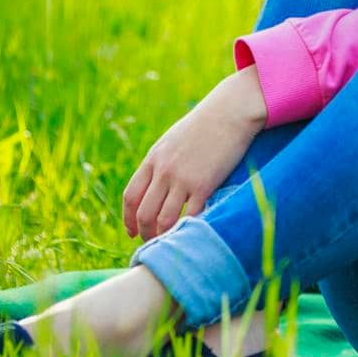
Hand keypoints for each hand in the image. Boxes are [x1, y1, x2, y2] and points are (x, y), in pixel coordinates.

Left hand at [122, 66, 267, 240]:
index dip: (128, 219)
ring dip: (164, 236)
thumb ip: (162, 162)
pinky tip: (191, 234)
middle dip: (145, 234)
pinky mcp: (204, 185)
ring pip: (163, 220)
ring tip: (170, 243)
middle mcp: (163, 171)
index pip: (131, 196)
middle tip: (152, 244)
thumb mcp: (173, 140)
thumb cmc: (205, 125)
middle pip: (144, 213)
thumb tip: (156, 184)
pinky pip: (190, 216)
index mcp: (153, 159)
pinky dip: (188, 229)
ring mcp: (183, 179)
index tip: (132, 232)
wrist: (229, 112)